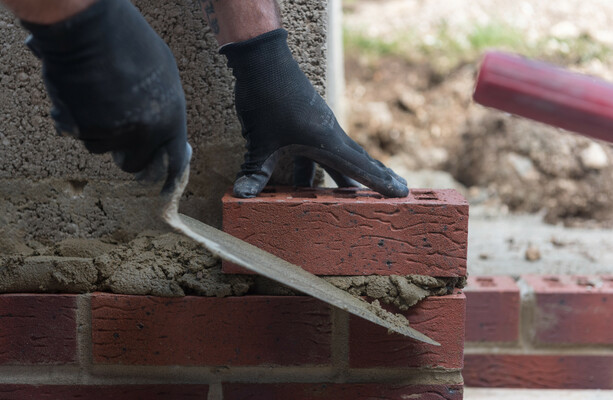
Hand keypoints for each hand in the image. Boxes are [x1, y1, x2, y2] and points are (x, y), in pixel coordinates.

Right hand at [22, 0, 190, 193]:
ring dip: (99, 130)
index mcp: (170, 118)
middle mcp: (145, 131)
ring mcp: (114, 131)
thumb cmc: (129, 42)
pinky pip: (80, 135)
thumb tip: (164, 132)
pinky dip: (78, 121)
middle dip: (125, 154)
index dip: (168, 178)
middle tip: (118, 136)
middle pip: (133, 163)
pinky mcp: (85, 128)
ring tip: (99, 96)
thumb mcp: (164, 75)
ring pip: (103, 147)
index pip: (174, 161)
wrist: (90, 29)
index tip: (164, 190)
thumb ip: (165, 109)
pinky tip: (81, 95)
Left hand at [220, 29, 407, 197]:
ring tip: (351, 194)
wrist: (262, 59)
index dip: (382, 183)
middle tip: (397, 189)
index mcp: (326, 141)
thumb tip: (243, 196)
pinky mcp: (306, 122)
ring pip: (337, 157)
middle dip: (375, 178)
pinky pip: (318, 151)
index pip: (361, 168)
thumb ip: (255, 170)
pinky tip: (303, 182)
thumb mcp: (260, 141)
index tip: (404, 192)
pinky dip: (317, 168)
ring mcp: (318, 127)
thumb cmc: (267, 98)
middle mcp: (328, 134)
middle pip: (357, 161)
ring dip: (344, 176)